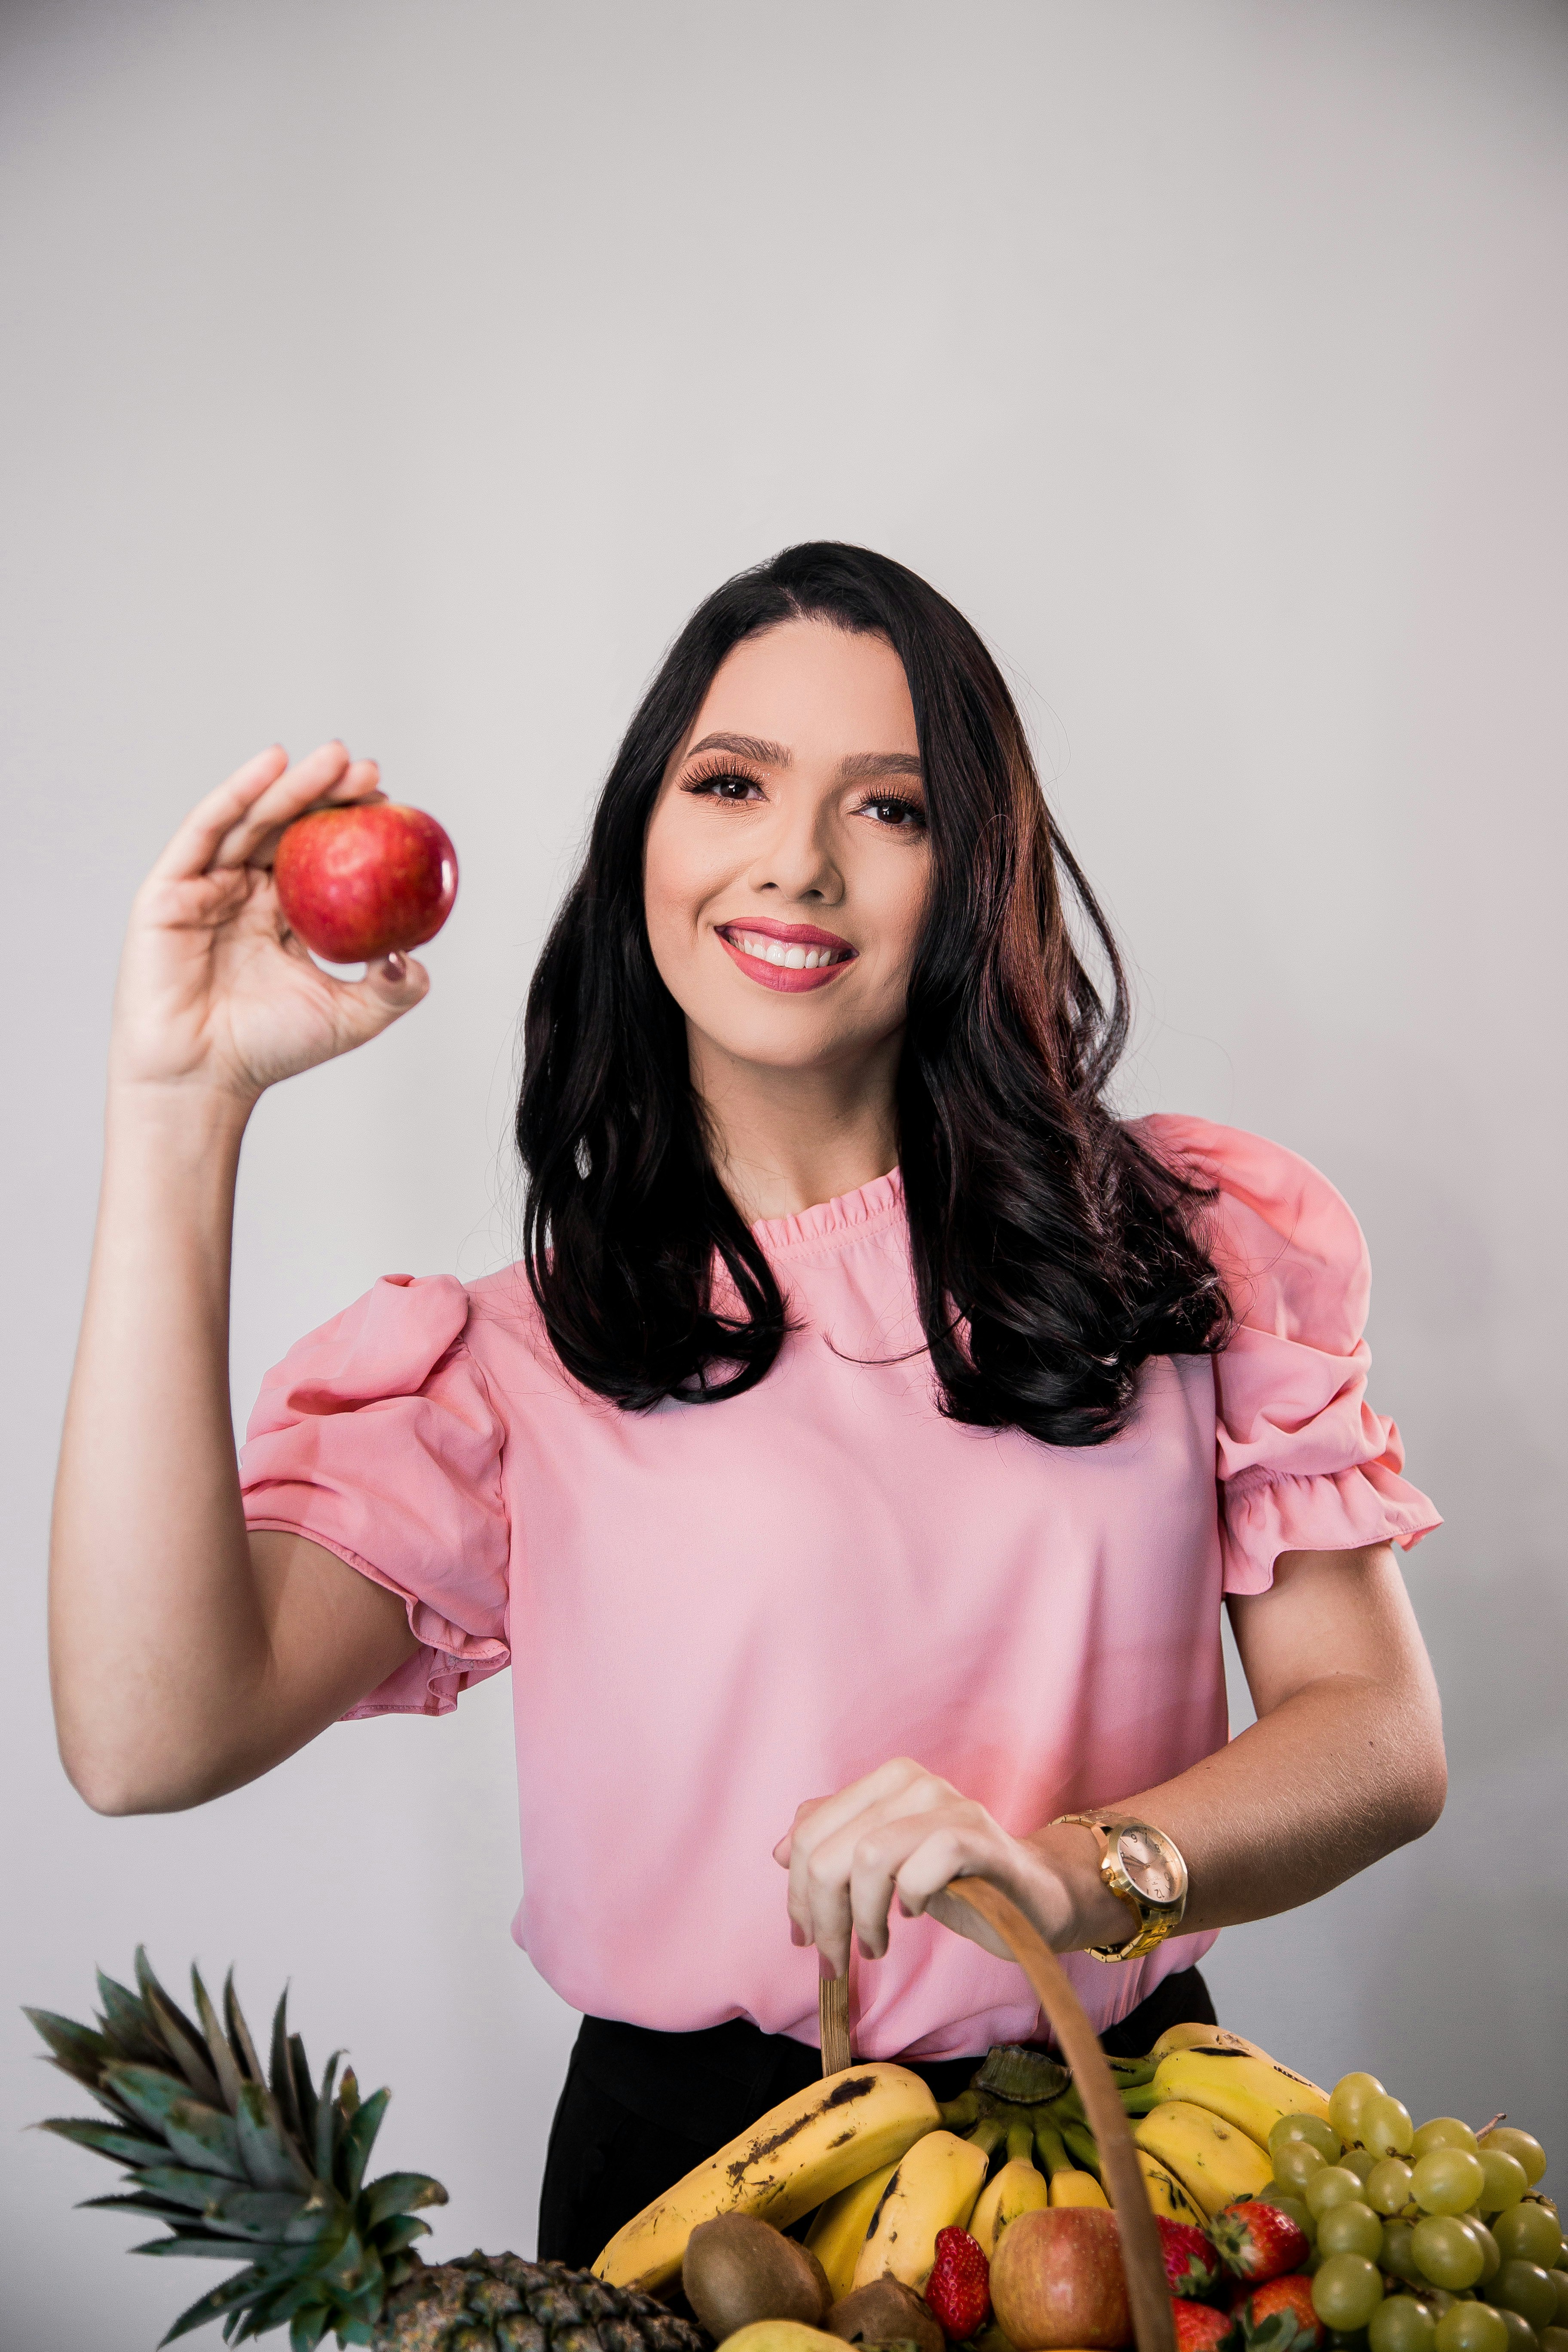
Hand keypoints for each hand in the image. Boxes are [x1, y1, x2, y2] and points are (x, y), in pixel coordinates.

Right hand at [109, 741, 428, 1108]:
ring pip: (252, 821)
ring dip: (293, 784)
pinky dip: (237, 793)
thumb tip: (421, 960)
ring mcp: (204, 888)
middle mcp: (243, 894)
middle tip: (368, 767)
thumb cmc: (270, 1050)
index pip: (320, 857)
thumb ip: (392, 989)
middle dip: (327, 791)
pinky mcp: (168, 890)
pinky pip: (205, 830)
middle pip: (288, 828)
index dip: (352, 826)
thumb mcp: (350, 1017)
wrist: (203, 1079)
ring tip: (335, 756)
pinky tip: (270, 763)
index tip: (391, 803)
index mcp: (283, 916)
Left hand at [773, 1756, 1082, 1977]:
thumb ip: (839, 1844)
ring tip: (875, 1945)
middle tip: (834, 1956)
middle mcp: (914, 1781)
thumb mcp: (888, 1864)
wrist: (1035, 1897)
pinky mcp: (980, 1839)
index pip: (809, 1832)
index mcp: (885, 1781)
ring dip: (862, 1918)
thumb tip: (780, 1850)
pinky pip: (922, 1867)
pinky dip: (909, 1900)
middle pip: (829, 1851)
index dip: (797, 1891)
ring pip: (868, 1858)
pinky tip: (915, 1914)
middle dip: (822, 1915)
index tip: (806, 1936)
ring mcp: (949, 1806)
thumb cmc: (956, 1882)